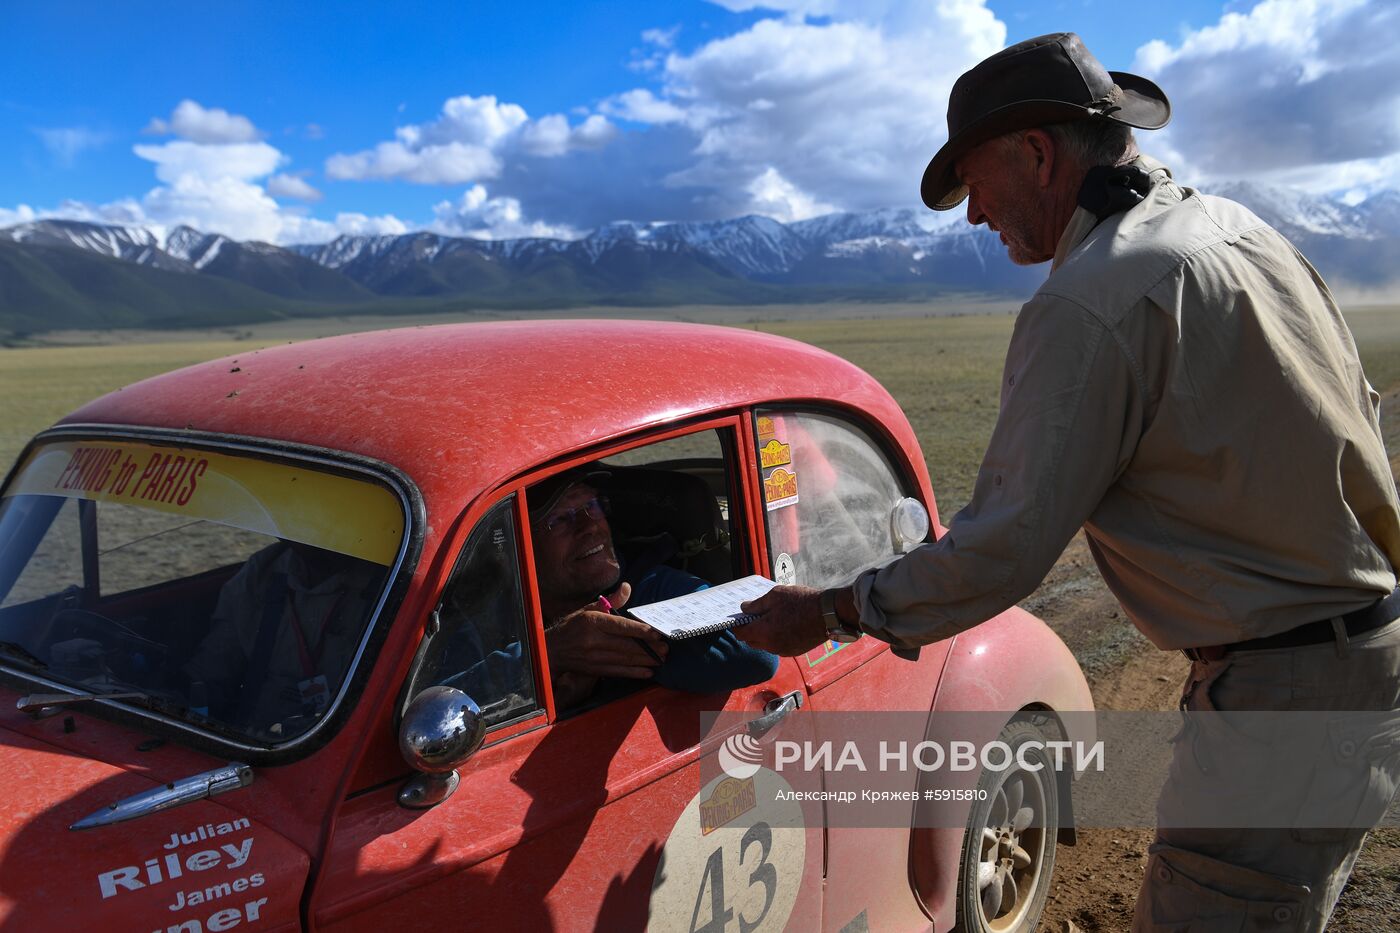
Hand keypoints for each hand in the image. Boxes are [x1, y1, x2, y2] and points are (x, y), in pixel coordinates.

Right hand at [545, 582, 668, 678]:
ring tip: (661, 659)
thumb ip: (611, 601)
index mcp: (593, 622)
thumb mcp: (588, 609)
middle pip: (626, 645)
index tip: (656, 633)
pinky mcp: (595, 669)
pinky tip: (647, 672)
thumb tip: (627, 587)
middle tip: (666, 648)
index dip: (640, 630)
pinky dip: (634, 673)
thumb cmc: (573, 626)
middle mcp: (594, 640)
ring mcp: (594, 657)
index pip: (621, 626)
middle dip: (648, 648)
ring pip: (625, 659)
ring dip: (645, 660)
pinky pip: (618, 672)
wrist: (552, 649)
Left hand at [738, 585, 828, 655]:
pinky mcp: (794, 651)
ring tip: (771, 619)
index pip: (741, 634)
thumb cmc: (802, 602)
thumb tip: (745, 608)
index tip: (739, 618)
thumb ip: (757, 604)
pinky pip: (778, 647)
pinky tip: (783, 626)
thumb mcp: (776, 596)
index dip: (737, 626)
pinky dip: (776, 639)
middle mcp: (772, 645)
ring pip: (765, 645)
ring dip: (763, 635)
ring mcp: (784, 650)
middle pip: (751, 642)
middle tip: (754, 617)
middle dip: (749, 631)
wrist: (827, 614)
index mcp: (764, 631)